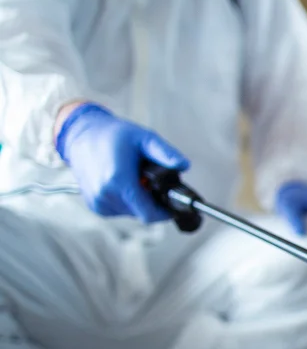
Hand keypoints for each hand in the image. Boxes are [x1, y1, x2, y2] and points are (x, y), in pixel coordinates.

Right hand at [55, 102, 188, 222]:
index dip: (165, 212)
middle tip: (151, 182)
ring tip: (135, 178)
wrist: (81, 134)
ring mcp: (98, 201)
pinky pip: (119, 210)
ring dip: (138, 201)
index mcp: (118, 180)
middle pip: (142, 213)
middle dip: (152, 201)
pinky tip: (123, 183)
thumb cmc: (113, 135)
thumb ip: (165, 153)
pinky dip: (126, 200)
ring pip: (131, 212)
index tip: (173, 205)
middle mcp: (105, 194)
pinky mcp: (94, 204)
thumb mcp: (144, 138)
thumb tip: (183, 165)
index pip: (149, 213)